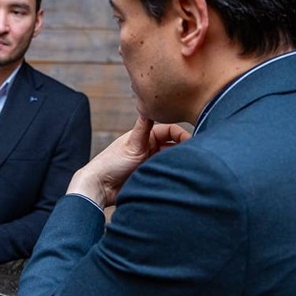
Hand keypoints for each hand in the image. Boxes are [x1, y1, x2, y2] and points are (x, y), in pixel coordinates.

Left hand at [67, 116, 189, 206]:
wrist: (99, 188)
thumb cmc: (110, 164)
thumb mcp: (131, 144)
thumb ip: (143, 128)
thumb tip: (149, 107)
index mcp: (144, 136)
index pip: (171, 131)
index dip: (183, 134)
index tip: (194, 141)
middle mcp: (149, 148)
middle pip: (174, 145)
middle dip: (185, 148)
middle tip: (196, 154)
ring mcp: (150, 162)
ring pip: (171, 159)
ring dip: (179, 161)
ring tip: (190, 165)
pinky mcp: (150, 176)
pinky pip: (167, 172)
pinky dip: (174, 172)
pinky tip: (181, 174)